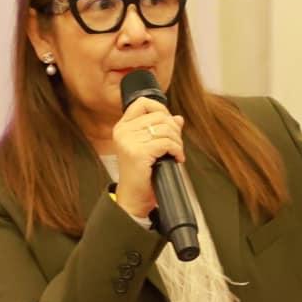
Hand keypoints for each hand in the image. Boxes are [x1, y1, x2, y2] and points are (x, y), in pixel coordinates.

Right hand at [112, 98, 184, 217]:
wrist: (134, 198)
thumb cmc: (141, 174)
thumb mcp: (150, 147)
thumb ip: (162, 130)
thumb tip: (178, 119)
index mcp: (123, 127)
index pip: (143, 103)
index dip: (161, 109)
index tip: (169, 123)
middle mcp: (123, 132)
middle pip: (159, 116)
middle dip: (174, 130)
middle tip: (176, 144)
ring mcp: (129, 141)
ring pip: (166, 129)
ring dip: (177, 142)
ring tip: (176, 152)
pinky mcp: (138, 153)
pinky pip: (167, 143)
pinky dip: (177, 150)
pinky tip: (177, 158)